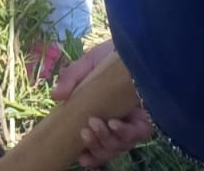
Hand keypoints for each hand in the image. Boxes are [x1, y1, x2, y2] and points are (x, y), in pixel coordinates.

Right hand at [51, 42, 152, 167]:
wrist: (136, 46)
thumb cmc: (111, 56)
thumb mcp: (88, 64)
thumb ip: (71, 78)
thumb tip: (55, 96)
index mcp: (101, 116)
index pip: (96, 143)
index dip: (89, 155)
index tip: (80, 158)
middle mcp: (117, 125)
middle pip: (107, 149)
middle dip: (96, 146)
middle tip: (84, 132)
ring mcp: (133, 124)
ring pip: (120, 146)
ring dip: (106, 140)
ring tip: (95, 123)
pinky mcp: (147, 121)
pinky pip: (137, 136)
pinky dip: (124, 133)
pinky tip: (114, 123)